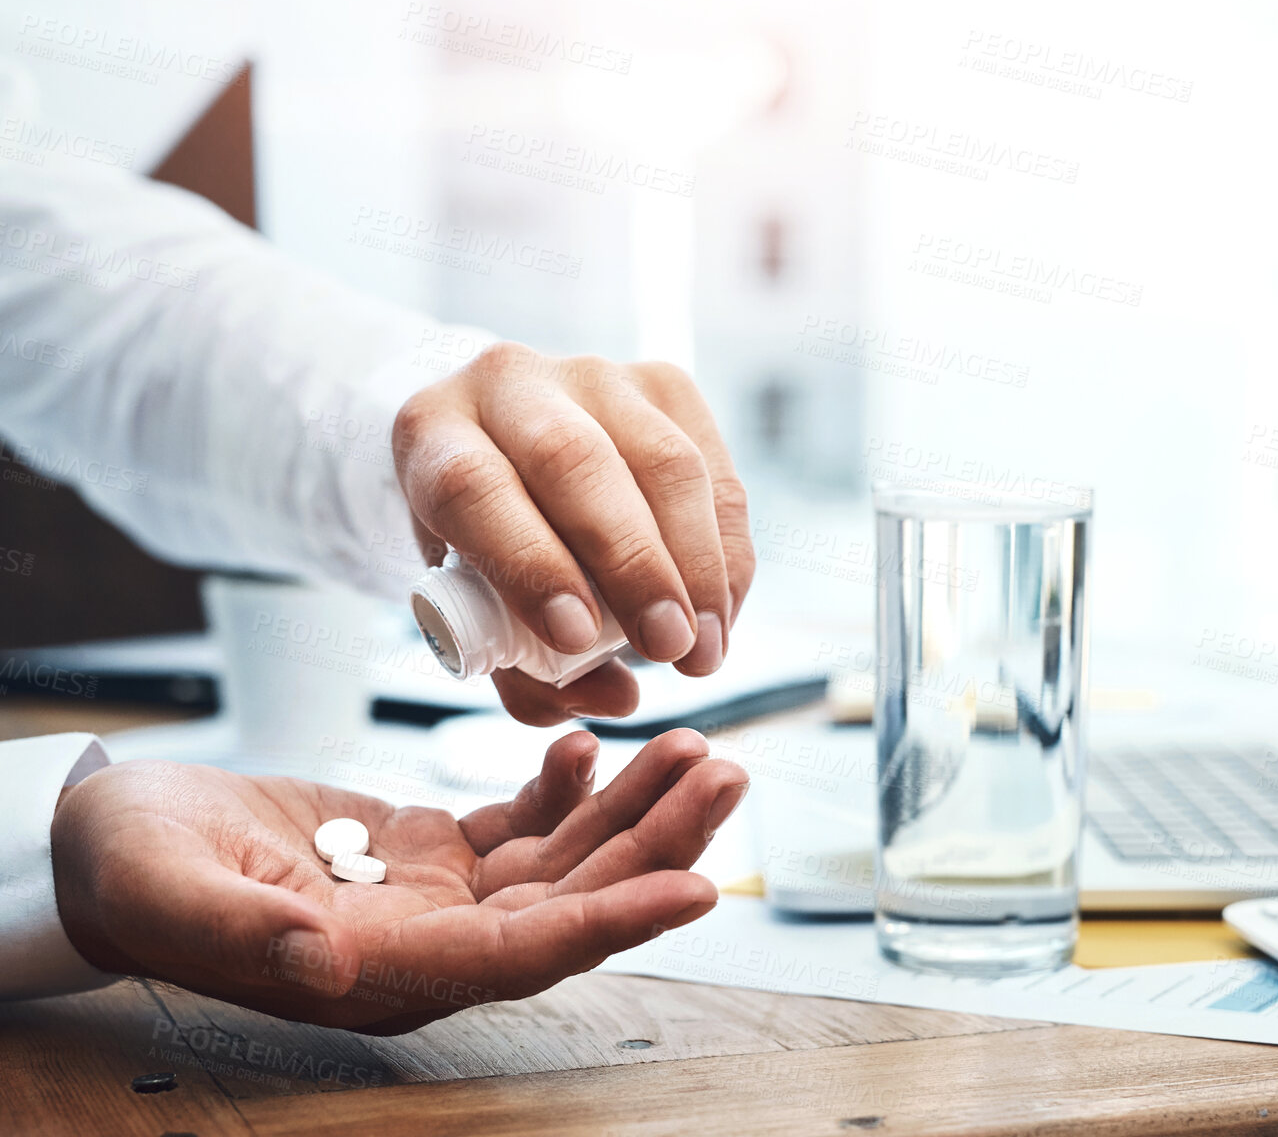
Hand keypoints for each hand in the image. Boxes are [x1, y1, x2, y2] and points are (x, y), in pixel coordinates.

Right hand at [51, 729, 747, 1033]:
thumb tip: (330, 960)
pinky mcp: (430, 852)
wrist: (115, 842)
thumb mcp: (171, 889)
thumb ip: (250, 929)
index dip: (613, 922)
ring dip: (632, 807)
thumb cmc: (132, 871)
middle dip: (657, 844)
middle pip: (574, 902)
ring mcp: (438, 897)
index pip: (524, 953)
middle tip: (727, 774)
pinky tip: (589, 742)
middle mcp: (432, 943)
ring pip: (564, 859)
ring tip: (695, 747)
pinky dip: (563, 785)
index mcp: (386, 969)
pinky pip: (519, 823)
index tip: (696, 887)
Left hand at [392, 346, 754, 724]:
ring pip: (663, 461)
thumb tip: (620, 697)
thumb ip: (526, 669)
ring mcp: (593, 375)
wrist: (502, 450)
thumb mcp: (472, 606)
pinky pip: (714, 467)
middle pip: (576, 464)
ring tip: (706, 644)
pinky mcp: (663, 384)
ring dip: (698, 564)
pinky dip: (727, 549)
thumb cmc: (482, 542)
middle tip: (668, 646)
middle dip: (633, 566)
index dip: (530, 563)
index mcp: (432, 433)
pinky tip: (721, 608)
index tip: (577, 638)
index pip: (474, 488)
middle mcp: (508, 384)